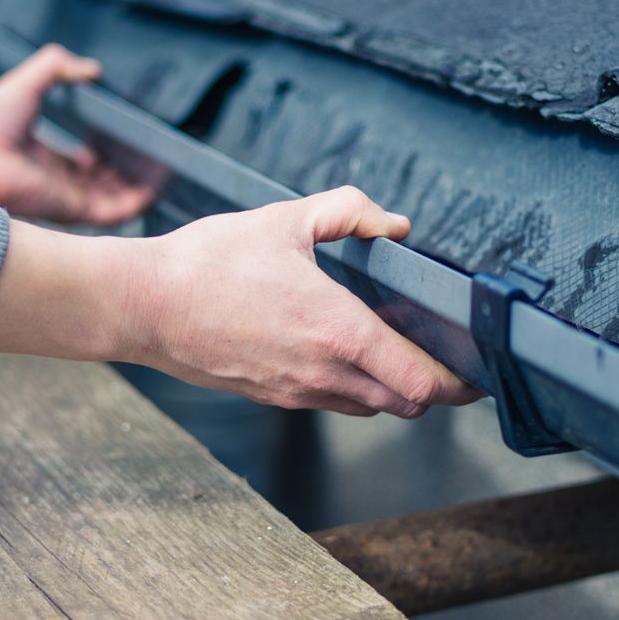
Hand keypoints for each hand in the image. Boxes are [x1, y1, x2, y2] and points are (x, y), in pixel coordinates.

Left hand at [0, 44, 154, 224]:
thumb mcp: (26, 83)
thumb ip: (56, 67)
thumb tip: (91, 68)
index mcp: (42, 157)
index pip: (81, 162)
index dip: (104, 151)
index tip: (125, 139)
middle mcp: (57, 181)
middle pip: (102, 182)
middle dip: (127, 171)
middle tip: (151, 155)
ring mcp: (67, 197)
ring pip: (114, 197)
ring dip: (139, 186)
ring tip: (164, 167)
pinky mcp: (75, 210)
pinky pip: (116, 212)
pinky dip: (138, 201)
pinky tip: (156, 184)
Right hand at [130, 186, 482, 416]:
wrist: (142, 306)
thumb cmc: (207, 263)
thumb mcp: (284, 219)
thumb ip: (349, 212)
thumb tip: (393, 224)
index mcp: (337, 329)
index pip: (421, 381)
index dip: (458, 382)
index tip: (476, 369)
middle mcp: (323, 371)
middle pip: (406, 403)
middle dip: (434, 386)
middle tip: (445, 356)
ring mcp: (296, 391)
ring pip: (371, 407)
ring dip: (393, 388)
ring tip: (397, 352)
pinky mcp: (272, 397)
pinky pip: (332, 402)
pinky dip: (354, 387)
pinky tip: (343, 352)